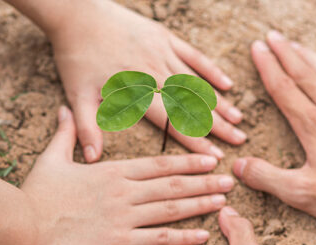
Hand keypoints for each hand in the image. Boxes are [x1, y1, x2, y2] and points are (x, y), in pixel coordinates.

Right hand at [19, 106, 234, 244]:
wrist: (22, 222)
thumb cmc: (36, 191)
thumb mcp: (52, 156)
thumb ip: (67, 133)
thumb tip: (63, 109)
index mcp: (112, 170)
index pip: (158, 163)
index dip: (187, 160)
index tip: (209, 157)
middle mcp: (124, 191)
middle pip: (173, 184)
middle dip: (204, 180)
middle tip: (229, 177)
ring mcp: (123, 216)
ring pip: (171, 208)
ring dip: (201, 203)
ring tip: (224, 199)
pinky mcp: (118, 241)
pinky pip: (157, 239)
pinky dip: (182, 236)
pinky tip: (203, 234)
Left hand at [48, 0, 245, 161]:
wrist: (77, 14)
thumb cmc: (75, 57)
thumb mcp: (76, 94)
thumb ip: (86, 127)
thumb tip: (92, 159)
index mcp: (136, 91)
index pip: (172, 122)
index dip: (195, 141)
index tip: (215, 158)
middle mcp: (155, 73)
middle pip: (192, 104)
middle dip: (218, 125)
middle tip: (240, 142)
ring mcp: (162, 53)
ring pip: (196, 82)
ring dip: (219, 101)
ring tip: (239, 119)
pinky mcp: (164, 37)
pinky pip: (193, 56)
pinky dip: (210, 70)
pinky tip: (226, 84)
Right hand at [233, 31, 315, 229]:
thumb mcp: (304, 195)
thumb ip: (268, 178)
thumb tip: (239, 166)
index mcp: (313, 125)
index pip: (283, 88)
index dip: (267, 66)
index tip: (257, 49)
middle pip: (304, 72)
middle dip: (285, 52)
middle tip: (271, 36)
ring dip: (310, 57)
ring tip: (297, 46)